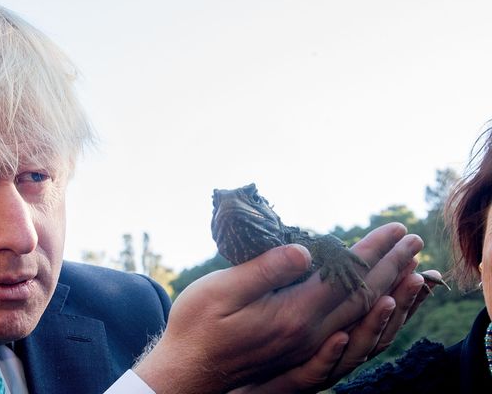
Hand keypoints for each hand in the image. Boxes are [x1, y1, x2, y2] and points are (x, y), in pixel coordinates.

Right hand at [133, 223, 421, 393]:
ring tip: (410, 267)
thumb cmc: (196, 327)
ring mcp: (307, 347)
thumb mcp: (220, 291)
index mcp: (293, 315)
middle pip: (363, 296)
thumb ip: (264, 271)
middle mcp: (309, 334)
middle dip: (391, 265)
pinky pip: (352, 333)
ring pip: (361, 317)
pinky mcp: (301, 352)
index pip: (346, 278)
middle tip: (414, 240)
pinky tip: (377, 305)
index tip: (394, 228)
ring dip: (389, 289)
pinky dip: (373, 316)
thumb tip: (305, 250)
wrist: (187, 374)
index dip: (372, 250)